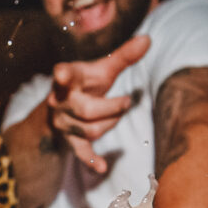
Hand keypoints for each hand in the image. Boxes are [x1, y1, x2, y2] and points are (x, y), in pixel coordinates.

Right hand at [46, 34, 149, 173]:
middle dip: (112, 108)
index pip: (65, 75)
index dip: (63, 74)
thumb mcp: (101, 70)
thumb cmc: (86, 85)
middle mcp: (60, 102)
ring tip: (118, 114)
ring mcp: (64, 123)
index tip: (60, 73)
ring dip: (111, 123)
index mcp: (68, 80)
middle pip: (87, 110)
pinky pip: (80, 152)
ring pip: (90, 130)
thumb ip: (123, 57)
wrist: (59, 109)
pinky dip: (91, 160)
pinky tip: (102, 167)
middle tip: (127, 101)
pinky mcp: (69, 140)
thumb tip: (148, 39)